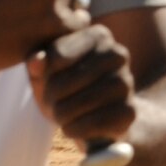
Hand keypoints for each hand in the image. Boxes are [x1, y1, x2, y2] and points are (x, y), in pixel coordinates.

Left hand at [27, 22, 137, 145]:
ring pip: (75, 105)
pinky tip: (74, 127)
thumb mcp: (46, 71)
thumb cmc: (67, 88)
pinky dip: (75, 130)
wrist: (98, 118)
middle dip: (49, 99)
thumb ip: (36, 61)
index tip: (47, 82)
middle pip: (62, 83)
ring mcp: (127, 83)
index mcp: (99, 35)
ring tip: (63, 115)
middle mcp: (118, 54)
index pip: (55, 56)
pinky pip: (90, 124)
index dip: (41, 76)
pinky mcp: (129, 111)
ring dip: (60, 116)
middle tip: (53, 104)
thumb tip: (35, 61)